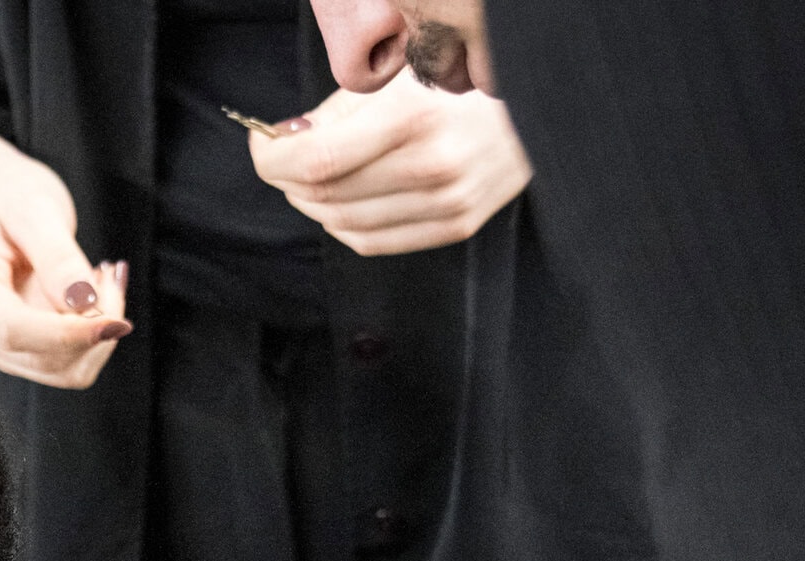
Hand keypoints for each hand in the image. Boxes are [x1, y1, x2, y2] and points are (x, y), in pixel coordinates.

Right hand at [0, 153, 130, 388]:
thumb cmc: (5, 194)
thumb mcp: (33, 206)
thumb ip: (57, 256)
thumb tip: (84, 304)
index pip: (13, 330)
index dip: (68, 334)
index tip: (116, 322)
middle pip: (42, 358)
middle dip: (92, 326)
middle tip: (112, 274)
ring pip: (60, 370)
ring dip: (96, 334)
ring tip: (100, 279)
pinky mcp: (13, 350)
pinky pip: (64, 363)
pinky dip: (90, 336)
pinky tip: (90, 295)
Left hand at [250, 79, 530, 255]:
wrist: (541, 103)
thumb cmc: (462, 81)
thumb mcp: (399, 74)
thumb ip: (337, 112)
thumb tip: (284, 139)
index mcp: (413, 118)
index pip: (315, 160)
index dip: (273, 158)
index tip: (263, 145)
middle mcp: (432, 166)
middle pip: (324, 194)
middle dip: (287, 179)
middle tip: (281, 159)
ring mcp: (447, 202)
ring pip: (343, 224)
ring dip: (312, 204)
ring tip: (309, 179)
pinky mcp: (456, 225)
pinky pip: (373, 242)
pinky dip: (343, 225)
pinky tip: (342, 201)